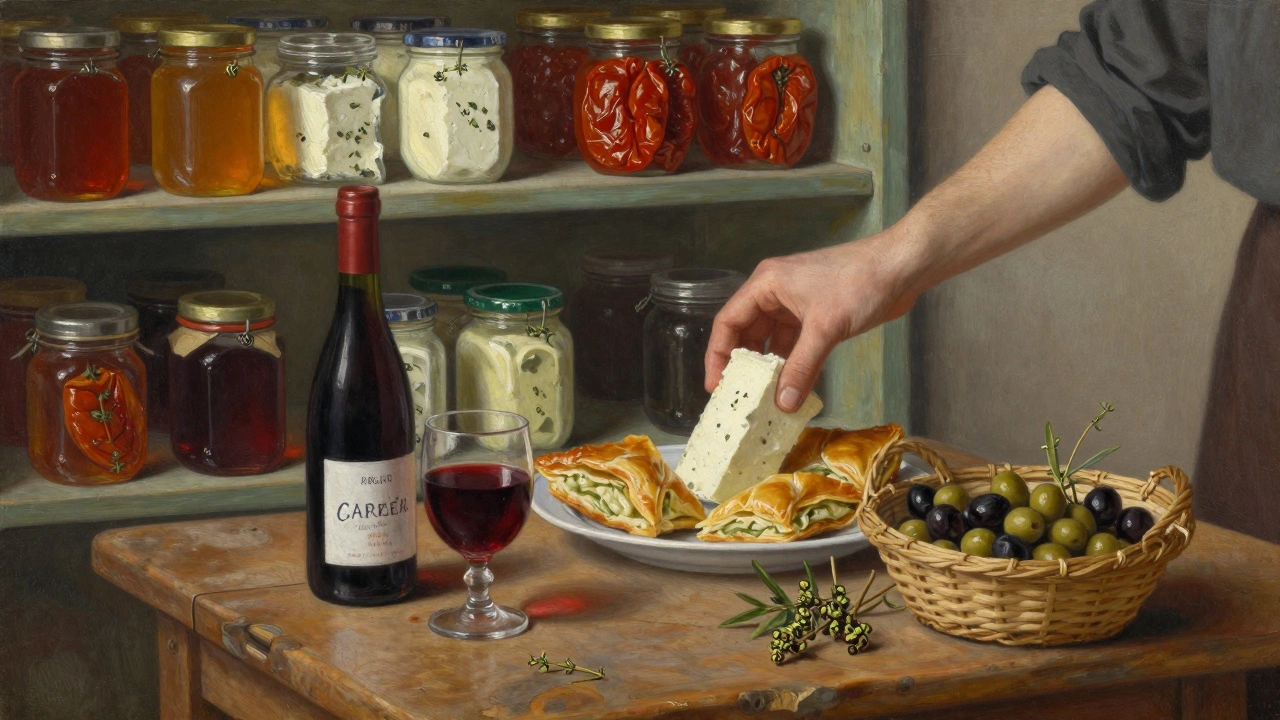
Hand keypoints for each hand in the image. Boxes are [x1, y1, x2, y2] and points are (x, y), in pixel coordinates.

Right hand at [705, 229, 922, 410]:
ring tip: (765, 399)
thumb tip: (784, 403)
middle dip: (745, 366)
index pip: (729, 321)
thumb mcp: (826, 327)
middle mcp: (776, 292)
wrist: (902, 267)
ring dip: (771, 369)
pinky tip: (794, 388)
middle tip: (740, 397)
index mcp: (767, 284)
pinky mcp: (818, 315)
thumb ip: (802, 366)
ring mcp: (798, 304)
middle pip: (748, 333)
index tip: (717, 385)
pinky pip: (796, 345)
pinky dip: (794, 365)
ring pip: (773, 342)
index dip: (718, 354)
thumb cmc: (861, 281)